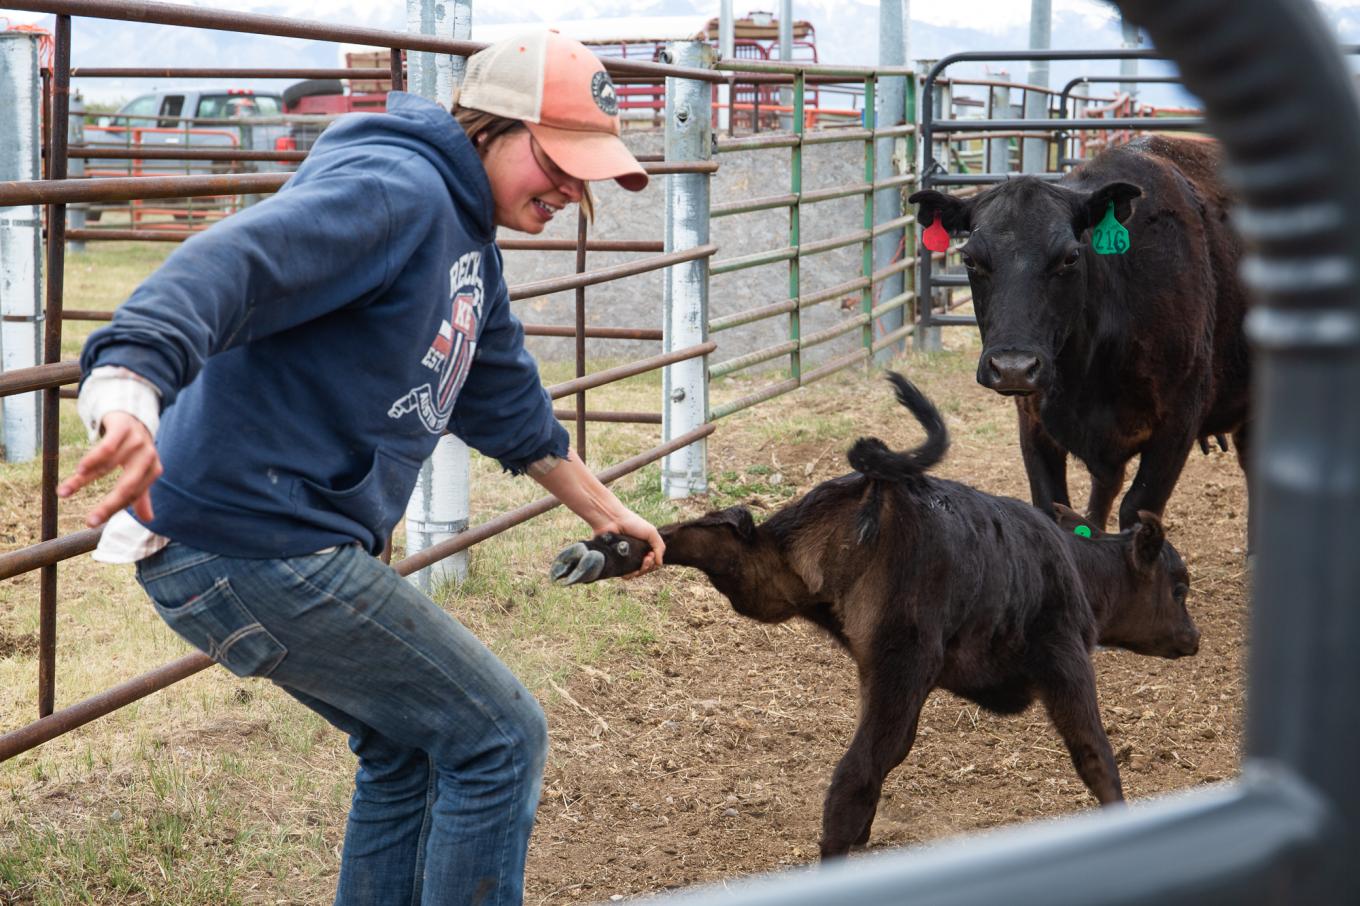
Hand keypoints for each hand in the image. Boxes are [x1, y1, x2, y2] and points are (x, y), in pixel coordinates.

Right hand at [57, 411, 161, 527]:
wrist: (132, 414)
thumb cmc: (134, 449)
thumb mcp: (140, 470)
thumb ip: (142, 495)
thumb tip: (149, 520)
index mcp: (153, 470)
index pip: (132, 495)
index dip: (113, 509)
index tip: (92, 523)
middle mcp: (148, 457)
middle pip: (127, 486)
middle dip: (108, 506)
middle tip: (89, 522)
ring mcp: (137, 441)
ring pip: (108, 467)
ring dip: (83, 481)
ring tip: (64, 493)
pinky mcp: (124, 428)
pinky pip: (108, 447)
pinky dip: (93, 459)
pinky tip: (79, 469)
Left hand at [596, 508, 663, 577]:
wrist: (612, 520)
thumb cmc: (632, 523)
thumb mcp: (651, 532)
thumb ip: (660, 547)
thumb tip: (659, 564)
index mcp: (645, 547)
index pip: (654, 562)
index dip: (654, 563)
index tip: (650, 555)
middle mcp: (637, 554)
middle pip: (646, 569)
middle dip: (648, 566)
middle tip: (646, 558)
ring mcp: (627, 558)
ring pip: (635, 573)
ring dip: (639, 572)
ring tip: (639, 565)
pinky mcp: (617, 561)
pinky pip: (624, 574)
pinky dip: (628, 575)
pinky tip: (629, 572)